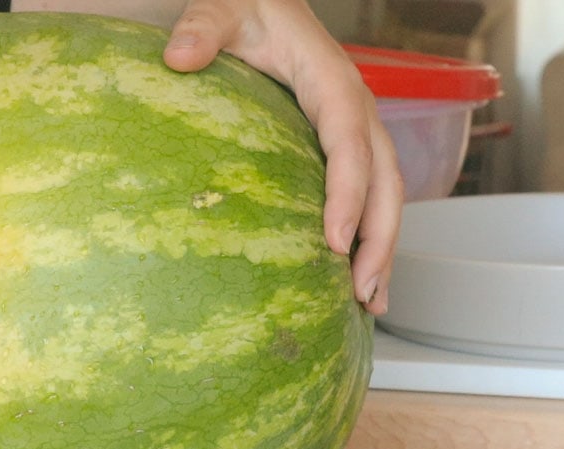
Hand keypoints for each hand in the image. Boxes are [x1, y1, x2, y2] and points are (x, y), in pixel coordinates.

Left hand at [161, 0, 401, 313]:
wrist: (260, 3)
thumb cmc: (244, 9)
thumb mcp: (221, 8)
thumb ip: (202, 28)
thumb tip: (178, 56)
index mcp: (331, 82)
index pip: (350, 143)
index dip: (348, 194)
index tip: (334, 242)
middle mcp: (354, 110)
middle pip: (384, 179)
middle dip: (380, 238)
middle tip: (362, 293)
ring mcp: (352, 131)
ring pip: (384, 194)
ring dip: (381, 248)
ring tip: (370, 303)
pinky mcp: (340, 147)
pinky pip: (366, 194)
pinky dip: (366, 237)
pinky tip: (352, 278)